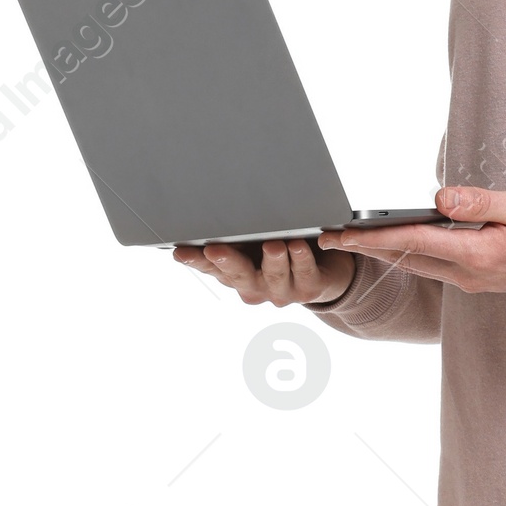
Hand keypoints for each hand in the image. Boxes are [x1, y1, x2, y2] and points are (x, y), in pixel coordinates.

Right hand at [172, 238, 356, 307]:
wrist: (324, 273)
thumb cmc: (278, 251)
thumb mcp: (251, 244)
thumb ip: (231, 236)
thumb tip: (200, 214)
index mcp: (235, 276)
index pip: (210, 267)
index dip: (195, 261)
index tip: (180, 252)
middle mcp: (255, 287)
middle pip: (238, 274)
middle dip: (227, 262)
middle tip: (214, 250)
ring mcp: (281, 291)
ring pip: (274, 275)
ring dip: (272, 260)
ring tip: (271, 245)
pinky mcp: (309, 288)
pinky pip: (304, 272)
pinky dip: (301, 259)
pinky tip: (298, 246)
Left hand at [320, 187, 505, 294]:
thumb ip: (481, 202)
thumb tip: (441, 198)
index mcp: (477, 253)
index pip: (412, 241)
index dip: (371, 236)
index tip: (340, 233)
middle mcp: (469, 272)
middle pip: (406, 257)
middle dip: (366, 247)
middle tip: (328, 236)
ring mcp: (472, 279)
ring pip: (418, 264)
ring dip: (385, 252)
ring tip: (353, 237)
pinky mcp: (477, 277)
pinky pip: (434, 266)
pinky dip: (409, 254)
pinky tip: (397, 242)